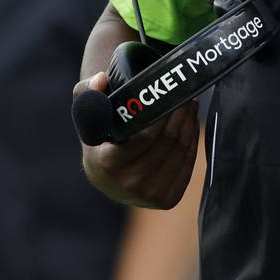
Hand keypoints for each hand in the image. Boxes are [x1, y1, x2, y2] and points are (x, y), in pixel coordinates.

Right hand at [75, 72, 198, 208]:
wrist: (106, 177)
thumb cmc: (98, 138)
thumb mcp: (86, 113)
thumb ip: (88, 92)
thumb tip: (102, 78)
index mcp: (108, 164)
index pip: (146, 136)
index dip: (163, 112)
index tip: (171, 93)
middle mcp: (128, 184)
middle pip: (167, 142)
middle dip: (181, 114)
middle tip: (187, 94)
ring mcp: (149, 196)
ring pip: (180, 152)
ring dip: (190, 125)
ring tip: (191, 106)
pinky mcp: (167, 200)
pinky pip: (188, 165)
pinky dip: (192, 142)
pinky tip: (191, 125)